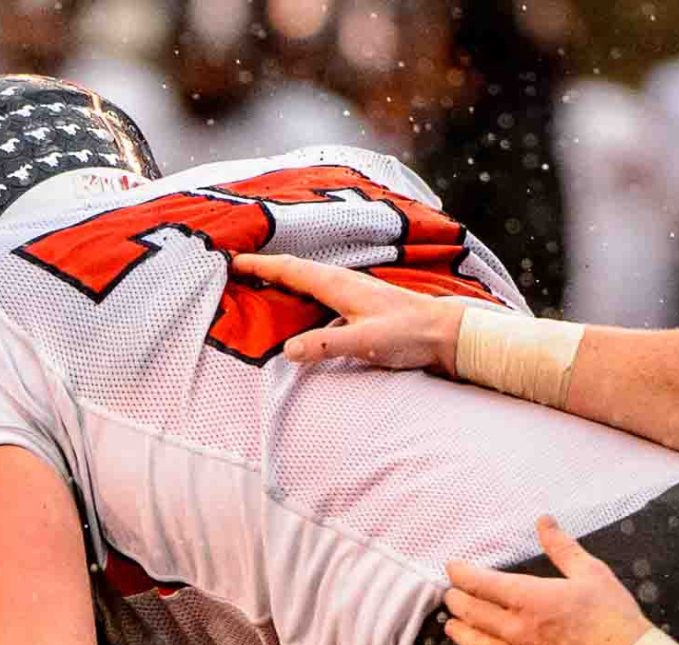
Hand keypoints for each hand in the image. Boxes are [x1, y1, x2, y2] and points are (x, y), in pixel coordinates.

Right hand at [230, 253, 464, 373]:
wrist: (446, 332)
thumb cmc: (410, 333)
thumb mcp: (366, 341)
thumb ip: (326, 345)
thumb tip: (288, 349)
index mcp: (338, 284)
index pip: (291, 269)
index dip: (260, 265)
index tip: (232, 261)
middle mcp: (342, 282)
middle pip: (295, 270)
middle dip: (264, 268)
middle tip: (236, 270)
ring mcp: (350, 292)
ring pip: (306, 281)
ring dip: (281, 281)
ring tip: (257, 286)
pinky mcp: (357, 304)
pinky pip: (317, 295)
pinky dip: (298, 295)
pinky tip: (295, 307)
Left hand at [443, 516, 651, 644]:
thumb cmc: (613, 617)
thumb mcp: (592, 573)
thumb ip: (562, 548)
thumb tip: (543, 521)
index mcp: (528, 599)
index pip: (479, 584)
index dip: (460, 574)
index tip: (452, 568)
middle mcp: (514, 629)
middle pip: (470, 613)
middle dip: (456, 601)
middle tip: (451, 595)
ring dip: (459, 632)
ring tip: (452, 625)